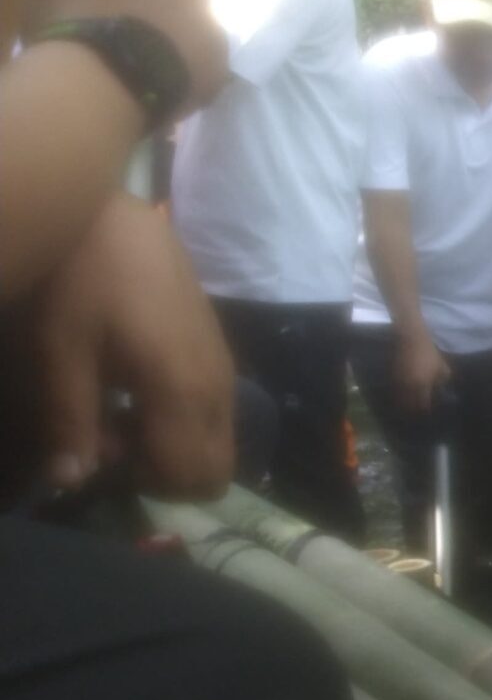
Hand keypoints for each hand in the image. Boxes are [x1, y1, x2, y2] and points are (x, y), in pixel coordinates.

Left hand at [26, 0, 226, 114]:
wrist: (102, 78)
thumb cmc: (174, 58)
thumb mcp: (214, 47)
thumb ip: (203, 24)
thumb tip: (195, 27)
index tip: (191, 5)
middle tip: (153, 27)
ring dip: (108, 3)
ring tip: (116, 44)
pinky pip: (70, 5)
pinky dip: (78, 22)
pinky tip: (89, 53)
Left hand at [34, 193, 233, 498]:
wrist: (116, 216)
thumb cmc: (82, 278)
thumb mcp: (60, 349)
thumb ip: (70, 420)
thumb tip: (70, 480)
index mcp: (183, 391)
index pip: (190, 476)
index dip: (143, 483)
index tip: (100, 451)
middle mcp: (216, 388)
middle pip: (215, 470)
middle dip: (164, 473)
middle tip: (113, 439)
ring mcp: (223, 369)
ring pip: (218, 443)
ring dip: (171, 445)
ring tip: (119, 410)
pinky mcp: (218, 351)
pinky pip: (215, 413)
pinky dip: (180, 419)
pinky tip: (135, 385)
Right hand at [392, 327, 450, 415]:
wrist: (411, 338)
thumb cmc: (429, 352)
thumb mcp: (442, 366)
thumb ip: (444, 379)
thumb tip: (445, 388)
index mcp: (422, 384)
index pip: (422, 403)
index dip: (425, 409)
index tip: (427, 411)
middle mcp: (409, 385)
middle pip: (408, 403)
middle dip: (412, 409)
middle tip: (415, 412)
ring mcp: (399, 380)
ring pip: (399, 397)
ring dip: (403, 402)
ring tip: (408, 406)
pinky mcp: (393, 373)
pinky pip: (395, 388)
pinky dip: (398, 393)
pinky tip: (402, 393)